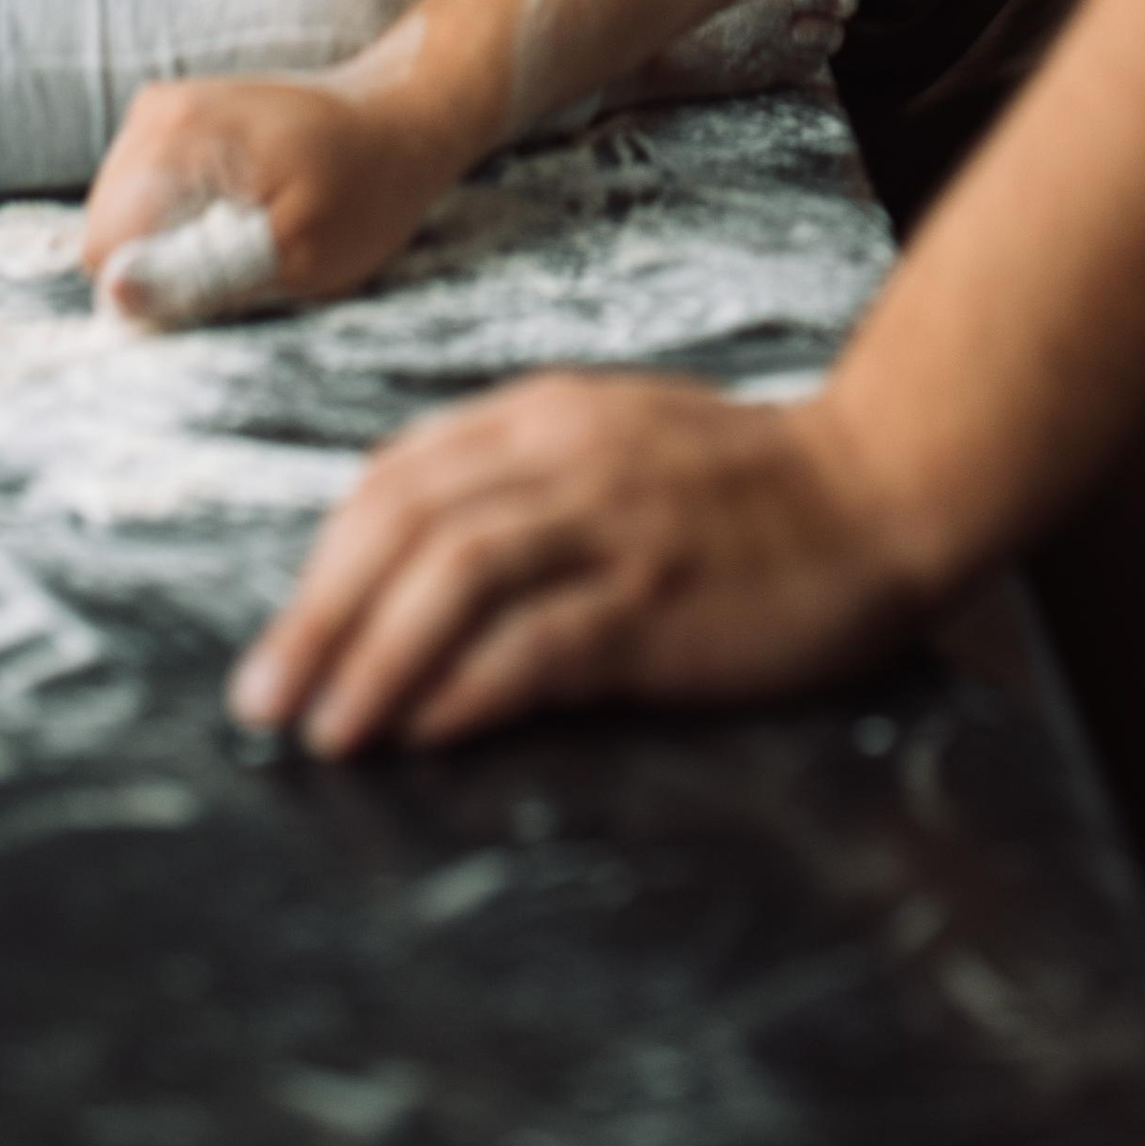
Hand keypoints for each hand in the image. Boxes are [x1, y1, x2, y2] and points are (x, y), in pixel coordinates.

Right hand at [82, 69, 455, 323]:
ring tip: (244, 230)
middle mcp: (154, 113)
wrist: (399, 120)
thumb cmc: (365, 190)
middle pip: (106, 230)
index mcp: (178, 138)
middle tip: (243, 256)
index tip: (221, 289)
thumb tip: (116, 296)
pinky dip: (180, 220)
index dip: (153, 292)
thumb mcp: (297, 253)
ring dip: (173, 242)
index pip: (105, 248)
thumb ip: (202, 276)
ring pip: (119, 217)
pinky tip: (234, 213)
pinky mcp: (168, 121)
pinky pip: (140, 197)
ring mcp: (157, 111)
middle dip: (163, 263)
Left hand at [226, 376, 925, 754]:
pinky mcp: (656, 602)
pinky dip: (465, 686)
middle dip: (317, 614)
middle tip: (266, 697)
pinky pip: (537, 642)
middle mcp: (566, 457)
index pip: (399, 474)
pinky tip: (424, 729)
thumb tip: (416, 559)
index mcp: (548, 416)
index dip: (326, 556)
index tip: (287, 628)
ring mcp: (612, 526)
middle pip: (403, 523)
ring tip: (326, 729)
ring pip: (452, 574)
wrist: (878, 486)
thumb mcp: (620, 441)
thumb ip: (526, 480)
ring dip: (371, 656)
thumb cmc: (749, 484)